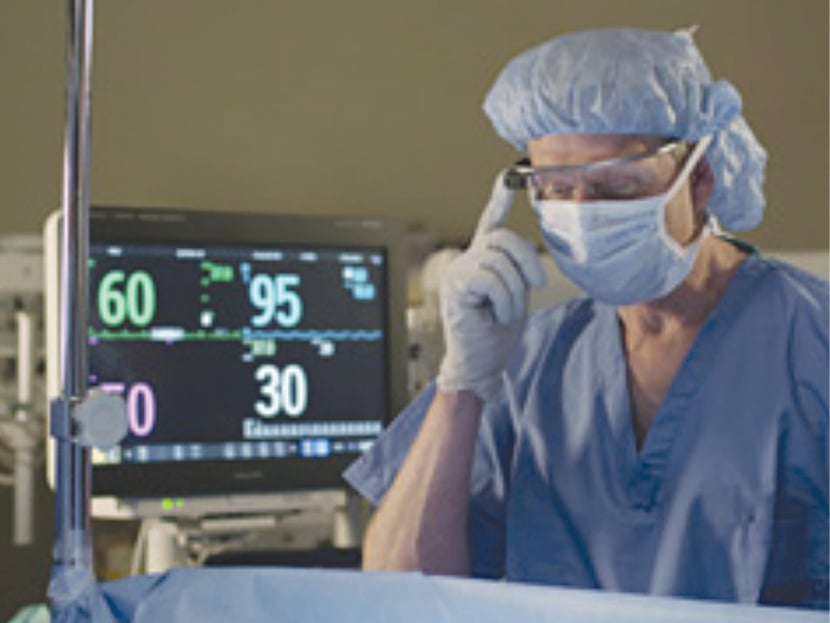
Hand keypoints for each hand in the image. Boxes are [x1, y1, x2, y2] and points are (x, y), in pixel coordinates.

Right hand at [436, 172, 544, 402]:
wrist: (481, 365)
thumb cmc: (497, 333)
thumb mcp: (516, 295)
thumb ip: (518, 269)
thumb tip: (527, 246)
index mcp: (483, 260)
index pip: (491, 222)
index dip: (499, 199)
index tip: (508, 176)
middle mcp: (467, 259)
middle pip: (505, 238)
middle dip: (527, 264)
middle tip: (535, 287)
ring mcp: (458, 270)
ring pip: (501, 262)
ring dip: (515, 293)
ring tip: (506, 313)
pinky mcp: (455, 285)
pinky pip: (491, 279)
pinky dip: (503, 300)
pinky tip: (495, 315)